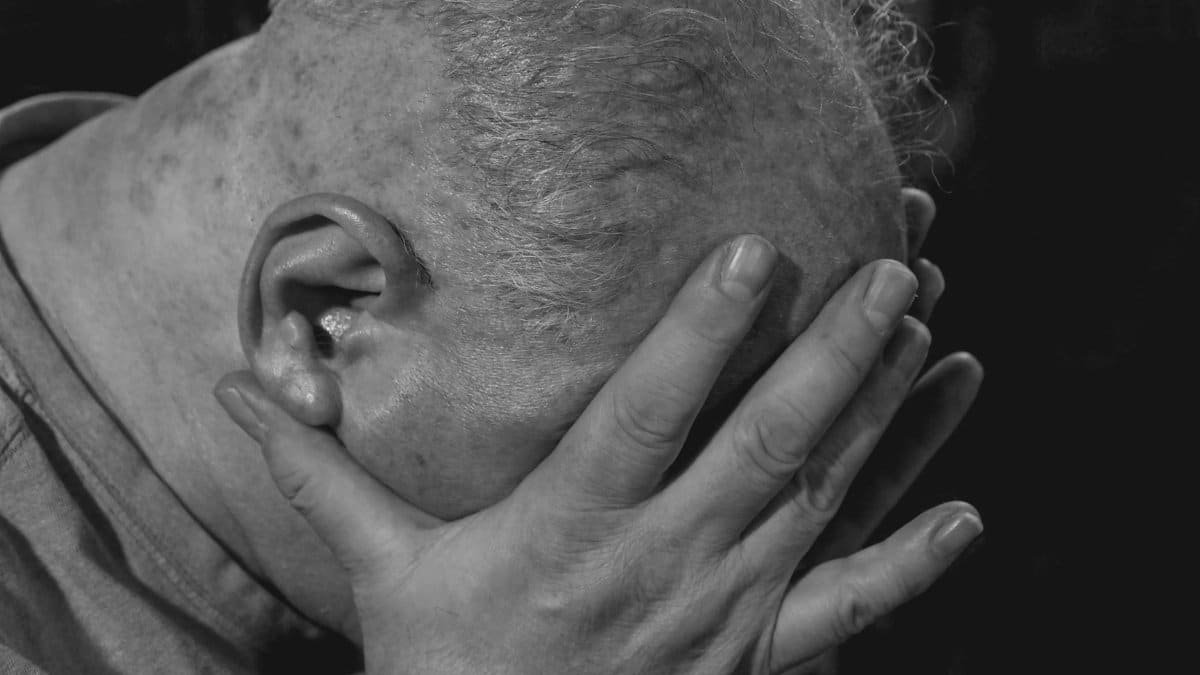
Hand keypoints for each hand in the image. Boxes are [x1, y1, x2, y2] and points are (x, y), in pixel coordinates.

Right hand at [218, 237, 980, 673]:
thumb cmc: (441, 673)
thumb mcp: (378, 573)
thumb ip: (318, 474)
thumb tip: (234, 390)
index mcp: (570, 531)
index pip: (647, 410)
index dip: (701, 328)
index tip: (754, 251)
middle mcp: (661, 566)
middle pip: (764, 444)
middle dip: (834, 350)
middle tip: (893, 266)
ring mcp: (721, 616)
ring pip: (818, 505)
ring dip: (880, 419)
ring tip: (927, 336)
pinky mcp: (756, 660)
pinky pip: (846, 610)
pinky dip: (909, 564)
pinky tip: (966, 516)